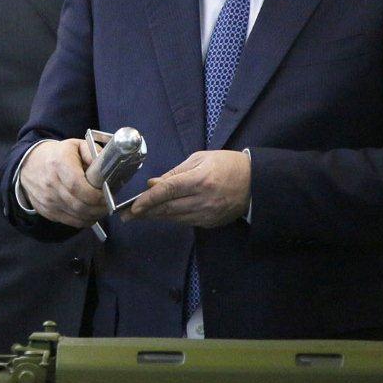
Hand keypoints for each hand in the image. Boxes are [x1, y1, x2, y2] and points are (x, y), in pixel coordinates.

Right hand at [18, 139, 108, 227]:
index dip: (95, 194)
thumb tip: (105, 169)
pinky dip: (84, 220)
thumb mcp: (76, 145)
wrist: (30, 165)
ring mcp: (47, 200)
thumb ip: (93, 153)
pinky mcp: (46, 211)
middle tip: (108, 203)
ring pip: (77, 216)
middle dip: (98, 207)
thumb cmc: (57, 155)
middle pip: (79, 204)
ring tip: (101, 208)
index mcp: (59, 163)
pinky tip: (90, 213)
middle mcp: (50, 183)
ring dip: (94, 215)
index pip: (77, 185)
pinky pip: (70, 222)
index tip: (106, 193)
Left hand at [126, 150, 250, 226]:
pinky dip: (172, 218)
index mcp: (199, 180)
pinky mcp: (211, 223)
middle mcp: (202, 200)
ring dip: (156, 217)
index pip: (167, 191)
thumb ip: (174, 173)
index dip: (148, 200)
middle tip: (127, 215)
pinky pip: (186, 222)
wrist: (255, 182)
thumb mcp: (199, 159)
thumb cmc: (226, 164)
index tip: (134, 206)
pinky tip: (161, 215)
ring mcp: (207, 214)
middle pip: (167, 209)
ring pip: (174, 218)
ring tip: (140, 215)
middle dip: (145, 212)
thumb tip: (153, 184)